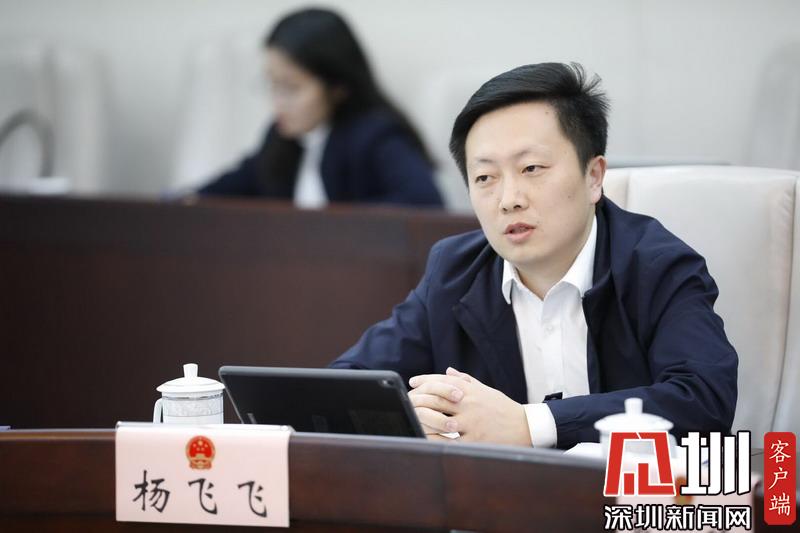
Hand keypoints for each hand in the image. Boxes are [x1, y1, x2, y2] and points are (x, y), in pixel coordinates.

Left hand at [408, 367, 531, 445]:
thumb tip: (448, 370)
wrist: (525, 426)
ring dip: (423, 419)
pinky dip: (436, 439)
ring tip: (411, 418)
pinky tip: (425, 438)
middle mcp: (469, 404)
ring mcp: (472, 423)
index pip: (443, 381)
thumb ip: (465, 380)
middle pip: (437, 399)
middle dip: (419, 400)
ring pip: (441, 419)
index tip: (413, 382)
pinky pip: (450, 441)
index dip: (425, 380)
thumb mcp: (485, 390)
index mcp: (471, 391)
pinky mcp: (475, 440)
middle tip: (407, 402)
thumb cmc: (502, 407)